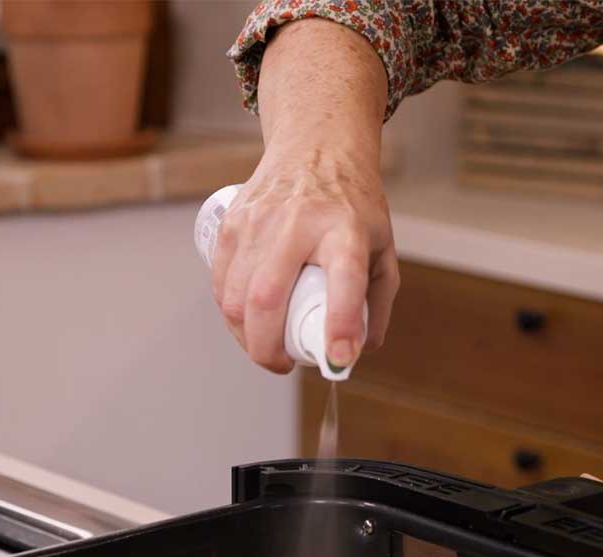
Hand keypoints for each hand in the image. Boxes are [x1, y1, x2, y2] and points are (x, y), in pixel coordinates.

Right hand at [212, 18, 394, 373]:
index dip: (340, 323)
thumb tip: (361, 348)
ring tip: (263, 345)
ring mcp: (259, 219)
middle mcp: (300, 221)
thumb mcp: (382, 246)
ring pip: (235, 295)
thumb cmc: (352, 205)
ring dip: (244, 335)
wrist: (317, 146)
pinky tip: (243, 319)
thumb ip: (377, 299)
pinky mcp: (233, 220)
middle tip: (281, 364)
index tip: (340, 358)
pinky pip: (219, 280)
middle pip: (269, 297)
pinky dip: (228, 311)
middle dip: (268, 347)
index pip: (344, 278)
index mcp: (346, 229)